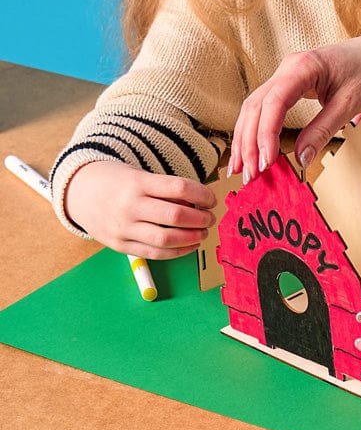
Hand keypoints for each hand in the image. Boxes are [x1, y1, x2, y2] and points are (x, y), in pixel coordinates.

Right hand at [63, 161, 215, 258]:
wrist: (79, 192)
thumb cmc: (118, 182)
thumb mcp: (140, 176)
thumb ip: (166, 190)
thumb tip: (200, 204)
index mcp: (138, 183)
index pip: (180, 187)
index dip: (203, 194)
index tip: (212, 199)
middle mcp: (131, 206)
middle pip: (176, 215)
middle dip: (201, 218)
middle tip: (210, 217)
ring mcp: (124, 228)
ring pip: (167, 238)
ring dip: (192, 237)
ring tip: (202, 232)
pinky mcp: (120, 245)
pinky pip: (155, 253)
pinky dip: (178, 252)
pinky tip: (189, 246)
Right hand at [231, 32, 360, 180]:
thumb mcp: (349, 103)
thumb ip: (323, 130)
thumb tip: (301, 160)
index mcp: (303, 66)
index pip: (273, 102)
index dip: (266, 135)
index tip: (266, 163)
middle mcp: (287, 67)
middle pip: (255, 106)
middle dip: (248, 142)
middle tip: (250, 175)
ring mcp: (285, 74)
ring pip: (254, 107)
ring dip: (245, 138)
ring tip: (242, 169)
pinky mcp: (288, 83)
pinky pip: (264, 107)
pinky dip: (255, 129)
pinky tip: (252, 150)